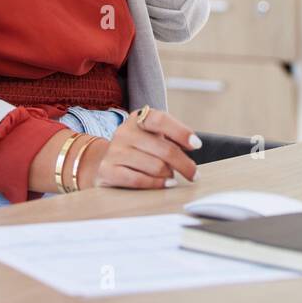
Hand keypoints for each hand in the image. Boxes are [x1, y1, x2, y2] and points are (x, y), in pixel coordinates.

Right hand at [86, 109, 202, 188]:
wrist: (104, 162)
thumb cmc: (139, 149)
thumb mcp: (153, 136)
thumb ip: (171, 137)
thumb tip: (193, 144)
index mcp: (138, 118)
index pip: (161, 120)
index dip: (181, 132)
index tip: (197, 145)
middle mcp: (124, 131)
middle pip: (164, 149)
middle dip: (184, 164)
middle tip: (194, 174)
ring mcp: (114, 150)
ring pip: (156, 167)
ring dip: (169, 174)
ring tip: (171, 176)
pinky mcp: (107, 170)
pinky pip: (140, 180)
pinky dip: (157, 184)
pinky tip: (167, 184)